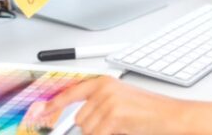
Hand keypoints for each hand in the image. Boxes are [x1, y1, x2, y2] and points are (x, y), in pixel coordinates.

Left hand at [37, 76, 181, 133]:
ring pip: (87, 130)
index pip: (71, 93)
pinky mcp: (113, 115)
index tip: (41, 112)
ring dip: (102, 133)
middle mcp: (103, 89)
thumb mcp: (120, 100)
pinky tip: (124, 129)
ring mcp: (107, 101)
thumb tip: (78, 117)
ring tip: (122, 126)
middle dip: (93, 127)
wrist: (170, 115)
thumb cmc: (148, 110)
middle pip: (79, 119)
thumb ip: (98, 103)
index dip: (53, 105)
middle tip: (115, 124)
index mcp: (104, 82)